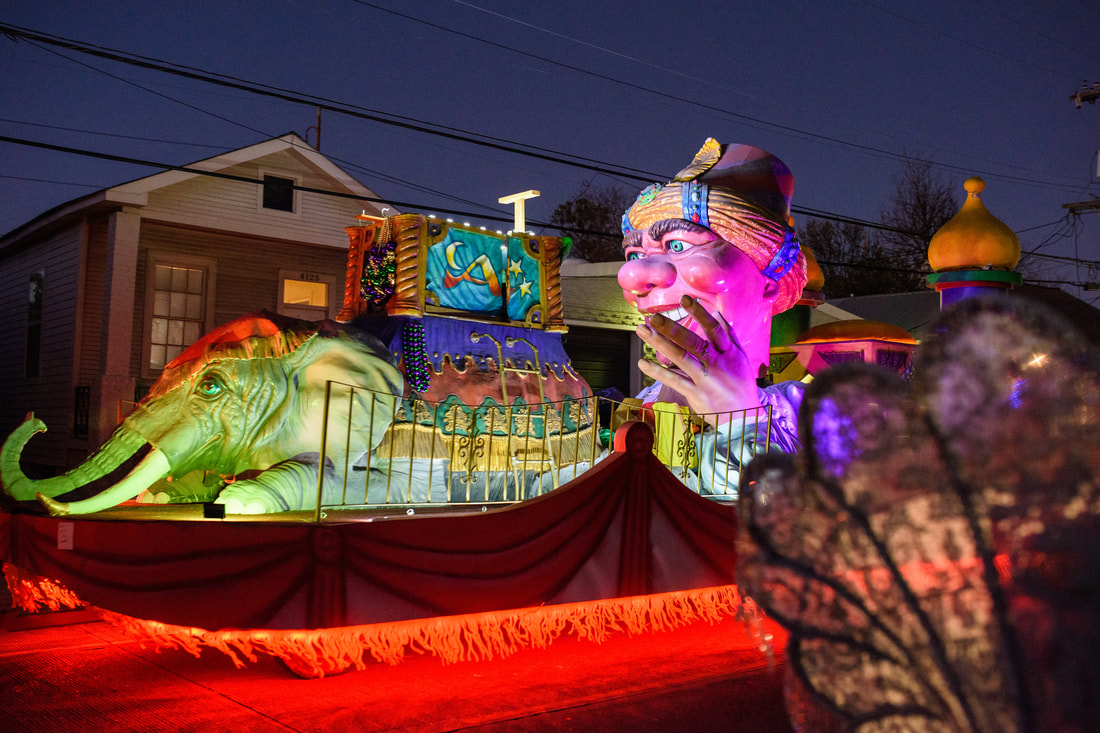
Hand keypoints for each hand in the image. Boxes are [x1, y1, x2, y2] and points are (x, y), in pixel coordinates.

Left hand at [635, 295, 761, 424]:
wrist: (745, 417)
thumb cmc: (741, 383)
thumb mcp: (740, 357)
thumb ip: (729, 334)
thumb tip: (717, 313)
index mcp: (728, 352)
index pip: (714, 328)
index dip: (700, 313)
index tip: (685, 298)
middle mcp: (717, 363)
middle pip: (693, 342)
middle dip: (672, 328)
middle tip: (653, 317)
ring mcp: (705, 380)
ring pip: (681, 358)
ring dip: (660, 344)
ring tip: (642, 331)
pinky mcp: (696, 394)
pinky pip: (674, 381)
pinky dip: (658, 372)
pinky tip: (643, 362)